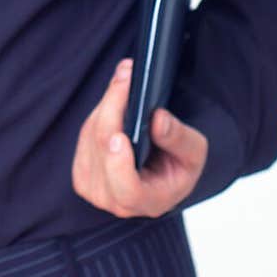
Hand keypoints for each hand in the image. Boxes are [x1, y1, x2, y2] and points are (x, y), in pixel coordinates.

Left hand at [71, 57, 206, 217]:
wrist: (161, 172)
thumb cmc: (179, 165)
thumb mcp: (194, 152)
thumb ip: (178, 137)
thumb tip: (158, 119)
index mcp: (149, 201)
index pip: (127, 190)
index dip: (118, 164)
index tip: (119, 136)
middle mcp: (116, 200)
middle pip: (103, 151)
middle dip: (112, 108)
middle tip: (126, 76)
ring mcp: (94, 190)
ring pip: (90, 138)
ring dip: (106, 107)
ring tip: (125, 86)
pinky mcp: (82, 174)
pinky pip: (83, 136)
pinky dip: (98, 115)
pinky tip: (113, 104)